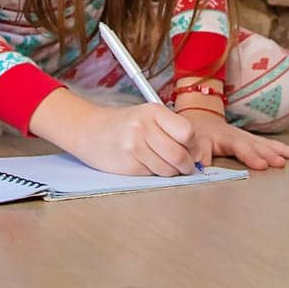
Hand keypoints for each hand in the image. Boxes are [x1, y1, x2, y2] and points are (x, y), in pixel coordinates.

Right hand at [57, 101, 210, 176]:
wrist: (89, 130)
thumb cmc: (126, 125)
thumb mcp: (148, 117)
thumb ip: (173, 131)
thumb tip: (199, 156)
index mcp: (153, 111)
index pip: (188, 132)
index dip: (193, 146)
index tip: (191, 150)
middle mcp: (143, 127)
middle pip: (180, 155)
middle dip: (186, 165)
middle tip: (183, 165)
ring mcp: (134, 147)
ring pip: (169, 170)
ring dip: (171, 172)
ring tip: (161, 163)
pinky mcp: (128, 165)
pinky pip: (153, 176)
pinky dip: (154, 174)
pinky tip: (145, 164)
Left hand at [178, 108, 288, 169]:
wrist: (203, 119)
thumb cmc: (198, 135)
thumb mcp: (195, 144)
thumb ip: (199, 155)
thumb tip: (199, 167)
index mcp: (225, 138)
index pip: (239, 147)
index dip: (250, 156)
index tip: (261, 165)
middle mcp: (240, 136)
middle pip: (256, 145)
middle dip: (268, 154)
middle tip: (280, 163)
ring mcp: (249, 137)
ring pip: (267, 143)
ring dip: (281, 151)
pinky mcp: (255, 140)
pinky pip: (272, 144)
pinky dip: (285, 149)